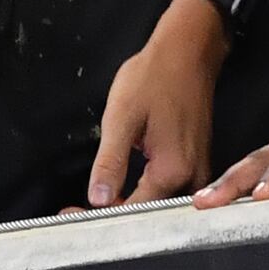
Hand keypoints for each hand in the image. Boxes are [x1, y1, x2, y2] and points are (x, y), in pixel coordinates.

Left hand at [86, 0, 225, 207]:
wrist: (189, 51)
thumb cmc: (156, 76)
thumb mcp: (123, 116)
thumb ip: (111, 162)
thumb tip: (98, 199)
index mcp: (173, 170)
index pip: (134, 212)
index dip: (99, 218)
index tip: (71, 214)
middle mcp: (191, 178)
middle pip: (148, 212)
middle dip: (112, 215)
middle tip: (76, 209)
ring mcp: (198, 171)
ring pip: (158, 203)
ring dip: (127, 205)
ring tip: (96, 200)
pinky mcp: (196, 162)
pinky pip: (169, 190)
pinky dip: (143, 192)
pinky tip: (122, 186)